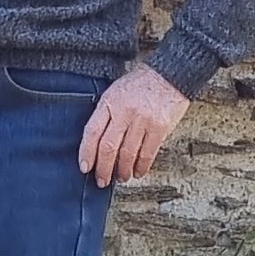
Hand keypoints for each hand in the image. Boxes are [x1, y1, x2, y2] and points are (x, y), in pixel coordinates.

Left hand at [78, 62, 188, 186]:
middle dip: (103, 168)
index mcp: (109, 102)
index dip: (87, 153)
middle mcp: (124, 112)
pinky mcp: (160, 127)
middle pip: (108, 147)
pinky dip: (141, 166)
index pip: (92, 132)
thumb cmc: (140, 83)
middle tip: (102, 180)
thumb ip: (105, 113)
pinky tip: (138, 172)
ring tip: (121, 177)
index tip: (85, 167)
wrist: (169, 74)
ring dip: (123, 170)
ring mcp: (142, 120)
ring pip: (127, 154)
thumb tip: (96, 142)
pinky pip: (147, 153)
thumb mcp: (115, 91)